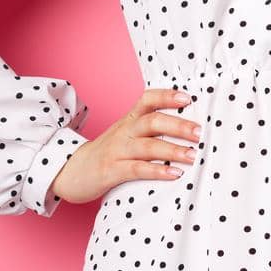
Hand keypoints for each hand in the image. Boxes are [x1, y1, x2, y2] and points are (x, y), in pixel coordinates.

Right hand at [50, 87, 201, 205]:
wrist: (71, 171)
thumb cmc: (107, 153)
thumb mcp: (125, 134)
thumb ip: (149, 129)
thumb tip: (187, 128)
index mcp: (129, 120)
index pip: (147, 100)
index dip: (167, 96)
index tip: (187, 97)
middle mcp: (123, 132)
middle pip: (152, 121)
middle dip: (178, 126)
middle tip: (199, 132)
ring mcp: (116, 151)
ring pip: (147, 146)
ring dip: (172, 150)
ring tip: (193, 155)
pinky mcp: (111, 171)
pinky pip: (136, 169)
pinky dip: (156, 171)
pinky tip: (174, 174)